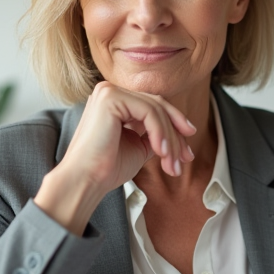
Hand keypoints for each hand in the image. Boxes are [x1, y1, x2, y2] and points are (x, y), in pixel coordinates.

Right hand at [34, 81, 195, 234]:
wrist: (86, 181)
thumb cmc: (107, 169)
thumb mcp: (139, 147)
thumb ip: (154, 134)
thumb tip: (179, 133)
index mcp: (114, 102)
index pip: (153, 107)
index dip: (174, 128)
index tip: (186, 153)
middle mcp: (109, 92)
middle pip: (157, 105)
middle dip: (176, 133)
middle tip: (186, 158)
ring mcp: (108, 92)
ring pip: (155, 109)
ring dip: (170, 138)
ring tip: (172, 164)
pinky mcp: (110, 97)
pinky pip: (148, 112)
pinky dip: (160, 133)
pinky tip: (162, 152)